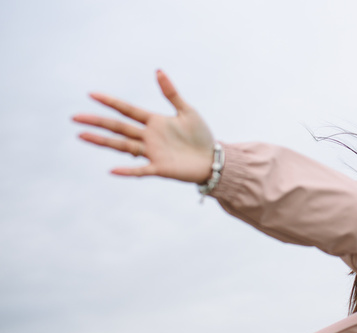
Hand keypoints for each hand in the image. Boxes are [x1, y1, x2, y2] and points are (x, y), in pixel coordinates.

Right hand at [74, 70, 215, 183]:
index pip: (128, 110)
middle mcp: (148, 137)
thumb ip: (171, 93)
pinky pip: (140, 170)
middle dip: (98, 122)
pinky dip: (128, 171)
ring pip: (122, 146)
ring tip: (82, 136)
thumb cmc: (201, 136)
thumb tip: (158, 70)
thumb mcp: (187, 111)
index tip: (92, 94)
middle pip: (119, 128)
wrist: (213, 159)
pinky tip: (112, 170)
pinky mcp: (160, 168)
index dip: (111, 102)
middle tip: (75, 117)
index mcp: (154, 122)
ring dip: (103, 141)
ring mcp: (152, 153)